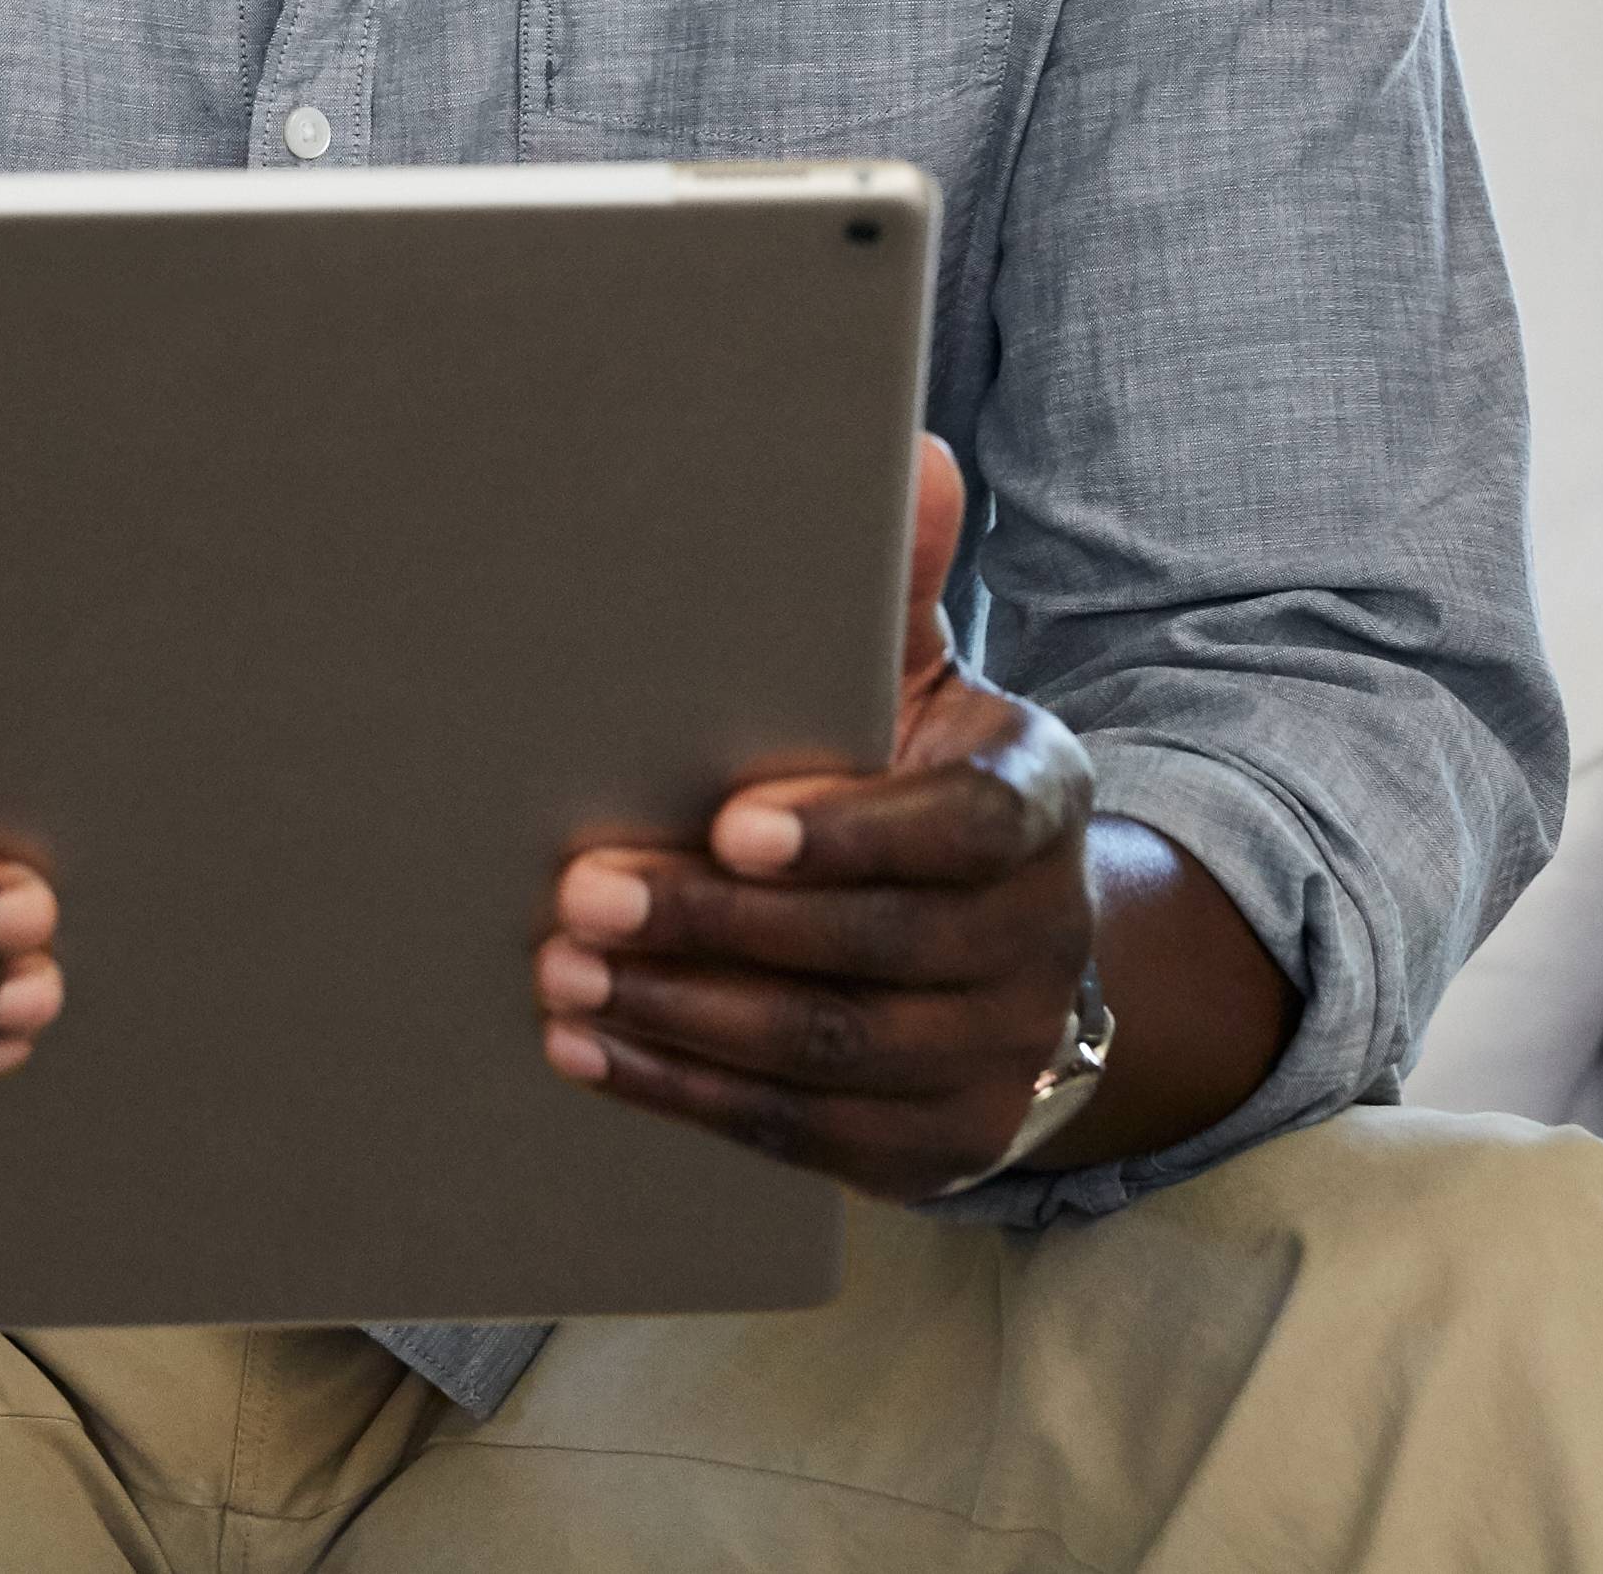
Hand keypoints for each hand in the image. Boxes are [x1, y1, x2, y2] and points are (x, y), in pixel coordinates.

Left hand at [533, 435, 1099, 1200]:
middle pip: (874, 950)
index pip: (962, 832)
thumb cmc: (917, 779)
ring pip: (828, 1048)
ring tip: (563, 971)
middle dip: (716, 924)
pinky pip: (799, 1130)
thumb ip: (900, 584)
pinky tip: (590, 1049)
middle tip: (582, 890)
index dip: (850, 833)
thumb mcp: (923, 681)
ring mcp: (996, 1059)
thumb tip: (916, 452)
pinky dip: (685, 1089)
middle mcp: (1039, 939)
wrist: (1004, 950)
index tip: (734, 822)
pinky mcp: (936, 1150)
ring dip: (683, 1013)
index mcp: (1036, 804)